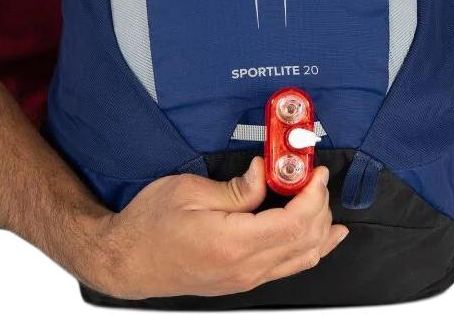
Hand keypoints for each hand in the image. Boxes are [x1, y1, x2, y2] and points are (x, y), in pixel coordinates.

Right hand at [83, 159, 347, 299]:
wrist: (127, 260)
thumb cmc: (149, 225)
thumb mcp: (188, 191)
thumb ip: (236, 187)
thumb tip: (266, 173)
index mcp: (234, 242)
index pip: (295, 223)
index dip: (314, 196)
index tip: (316, 172)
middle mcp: (246, 268)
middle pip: (306, 242)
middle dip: (321, 207)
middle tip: (317, 177)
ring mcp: (245, 278)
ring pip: (303, 260)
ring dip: (321, 231)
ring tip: (326, 203)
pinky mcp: (241, 280)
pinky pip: (288, 267)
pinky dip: (309, 249)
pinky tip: (318, 238)